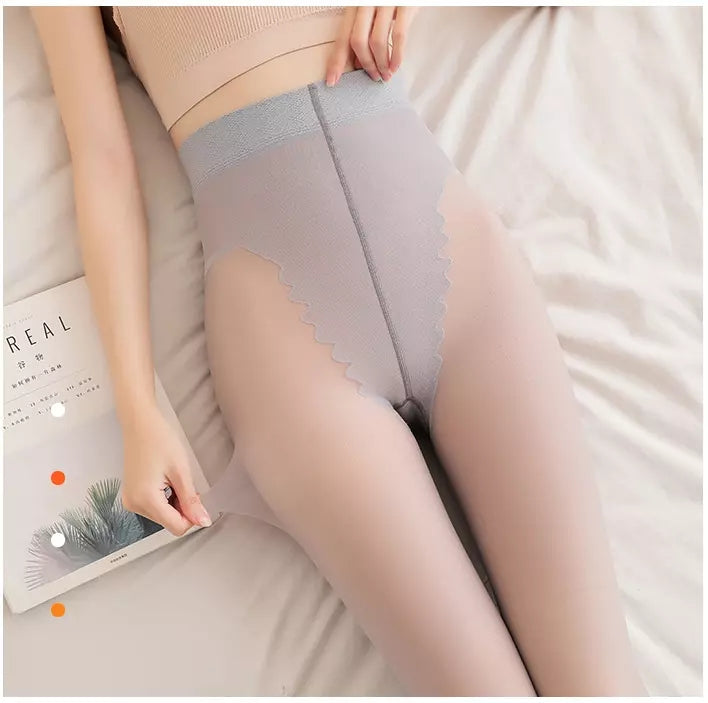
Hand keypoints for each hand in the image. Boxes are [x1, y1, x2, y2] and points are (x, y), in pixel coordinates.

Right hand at [120, 404, 211, 535]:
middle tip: (185, 483)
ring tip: (173, 479)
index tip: (197, 498)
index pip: (176, 527)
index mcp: (145, 500)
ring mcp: (130, 501)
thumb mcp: (181, 471)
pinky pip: (154, 507)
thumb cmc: (159, 440)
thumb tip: (202, 522)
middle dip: (183, 508)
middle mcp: (134, 505)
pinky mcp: (131, 495)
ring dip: (174, 503)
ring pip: (163, 516)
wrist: (140, 423)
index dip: (192, 516)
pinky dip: (165, 499)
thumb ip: (191, 501)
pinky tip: (166, 481)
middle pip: (169, 522)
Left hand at [326, 6, 418, 85]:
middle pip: (358, 41)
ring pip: (377, 41)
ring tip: (386, 74)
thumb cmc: (391, 1)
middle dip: (366, 64)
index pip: (342, 36)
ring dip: (381, 64)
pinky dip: (397, 56)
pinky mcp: (405, 6)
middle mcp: (366, 2)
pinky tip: (395, 66)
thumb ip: (363, 34)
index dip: (336, 61)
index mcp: (355, 5)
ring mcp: (386, 3)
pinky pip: (398, 36)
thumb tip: (357, 63)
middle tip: (373, 76)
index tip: (332, 80)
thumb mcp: (372, 12)